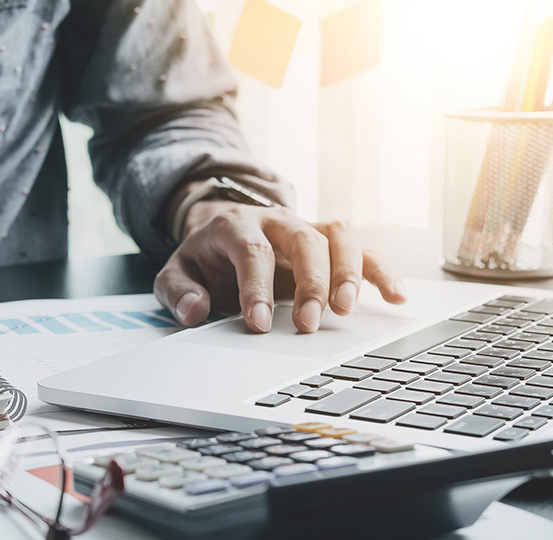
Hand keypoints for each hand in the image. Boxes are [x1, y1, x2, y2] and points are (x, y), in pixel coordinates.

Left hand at [155, 196, 406, 332]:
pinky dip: (382, 271)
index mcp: (236, 226)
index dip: (256, 287)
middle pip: (303, 239)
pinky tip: (396, 297)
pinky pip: (363, 248)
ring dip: (349, 272)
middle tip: (308, 323)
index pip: (252, 251)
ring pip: (338, 236)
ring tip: (347, 310)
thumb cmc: (205, 258)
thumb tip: (193, 310)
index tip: (258, 324)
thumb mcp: (176, 272)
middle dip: (310, 281)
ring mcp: (307, 228)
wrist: (221, 230)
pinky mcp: (329, 241)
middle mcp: (276, 221)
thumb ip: (177, 291)